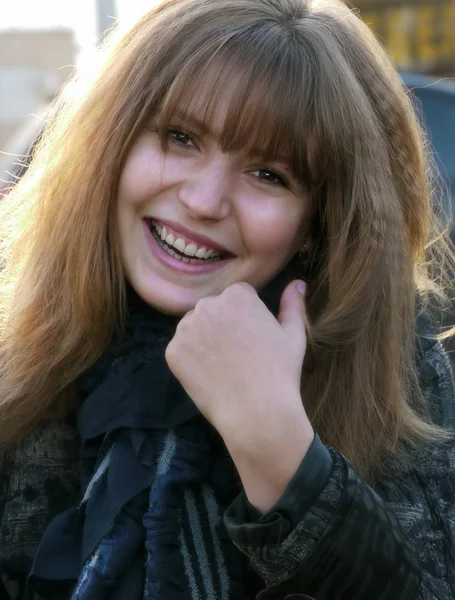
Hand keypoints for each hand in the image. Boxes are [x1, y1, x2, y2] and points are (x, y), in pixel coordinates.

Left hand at [165, 280, 313, 510]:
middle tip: (238, 353)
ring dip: (204, 339)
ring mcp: (186, 328)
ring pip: (194, 327)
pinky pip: (180, 349)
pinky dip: (190, 360)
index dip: (247, 318)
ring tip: (223, 365)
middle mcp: (207, 305)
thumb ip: (293, 304)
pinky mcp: (172, 352)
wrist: (256, 412)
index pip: (238, 297)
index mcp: (237, 295)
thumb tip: (298, 283)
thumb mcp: (294, 335)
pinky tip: (208, 375)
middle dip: (223, 324)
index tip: (253, 338)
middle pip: (213, 309)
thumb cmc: (280, 372)